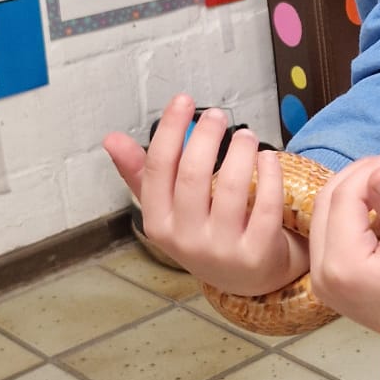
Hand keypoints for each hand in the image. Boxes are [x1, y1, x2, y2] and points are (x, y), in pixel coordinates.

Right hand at [103, 94, 307, 294]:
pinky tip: (268, 157)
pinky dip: (268, 175)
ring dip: (240, 151)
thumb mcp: (168, 209)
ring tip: (247, 135)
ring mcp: (222, 249)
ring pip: (231, 187)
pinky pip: (265, 205)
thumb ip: (141, 173)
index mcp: (157, 223)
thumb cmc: (203, 231)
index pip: (158, 168)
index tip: (184, 100)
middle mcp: (185, 239)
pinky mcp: (256, 253)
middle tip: (218, 115)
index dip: (169, 129)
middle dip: (206, 136)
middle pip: (193, 175)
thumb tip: (111, 138)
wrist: (247, 280)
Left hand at [308, 155, 379, 355]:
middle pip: (326, 203)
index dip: (369, 171)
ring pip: (323, 215)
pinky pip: (328, 232)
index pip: (344, 198)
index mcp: (343, 266)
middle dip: (357, 176)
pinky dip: (348, 211)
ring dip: (351, 191)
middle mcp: (321, 274)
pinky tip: (376, 206)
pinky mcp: (327, 281)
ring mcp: (320, 280)